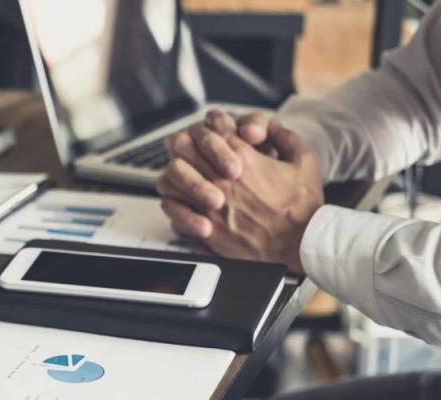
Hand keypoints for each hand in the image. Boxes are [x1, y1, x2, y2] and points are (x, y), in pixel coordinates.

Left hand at [157, 119, 323, 273]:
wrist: (302, 246)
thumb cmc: (302, 207)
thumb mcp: (303, 161)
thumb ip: (283, 137)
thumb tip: (268, 126)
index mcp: (243, 158)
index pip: (211, 128)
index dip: (208, 125)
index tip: (211, 131)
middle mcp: (221, 180)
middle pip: (184, 148)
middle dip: (184, 144)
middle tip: (185, 146)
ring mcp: (210, 205)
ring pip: (171, 178)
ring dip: (174, 173)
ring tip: (181, 175)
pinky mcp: (206, 229)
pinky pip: (174, 210)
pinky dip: (174, 203)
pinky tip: (182, 202)